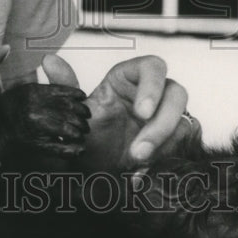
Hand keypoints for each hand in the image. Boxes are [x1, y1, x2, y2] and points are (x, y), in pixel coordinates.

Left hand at [42, 54, 187, 168]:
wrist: (93, 178)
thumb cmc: (86, 139)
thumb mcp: (73, 116)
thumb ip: (65, 87)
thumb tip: (49, 60)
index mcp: (128, 79)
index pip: (152, 67)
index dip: (152, 86)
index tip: (141, 113)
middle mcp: (153, 94)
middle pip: (176, 93)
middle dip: (161, 124)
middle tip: (138, 151)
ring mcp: (168, 117)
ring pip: (185, 120)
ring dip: (164, 144)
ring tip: (137, 164)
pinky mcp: (178, 139)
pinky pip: (188, 143)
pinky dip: (170, 157)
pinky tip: (146, 173)